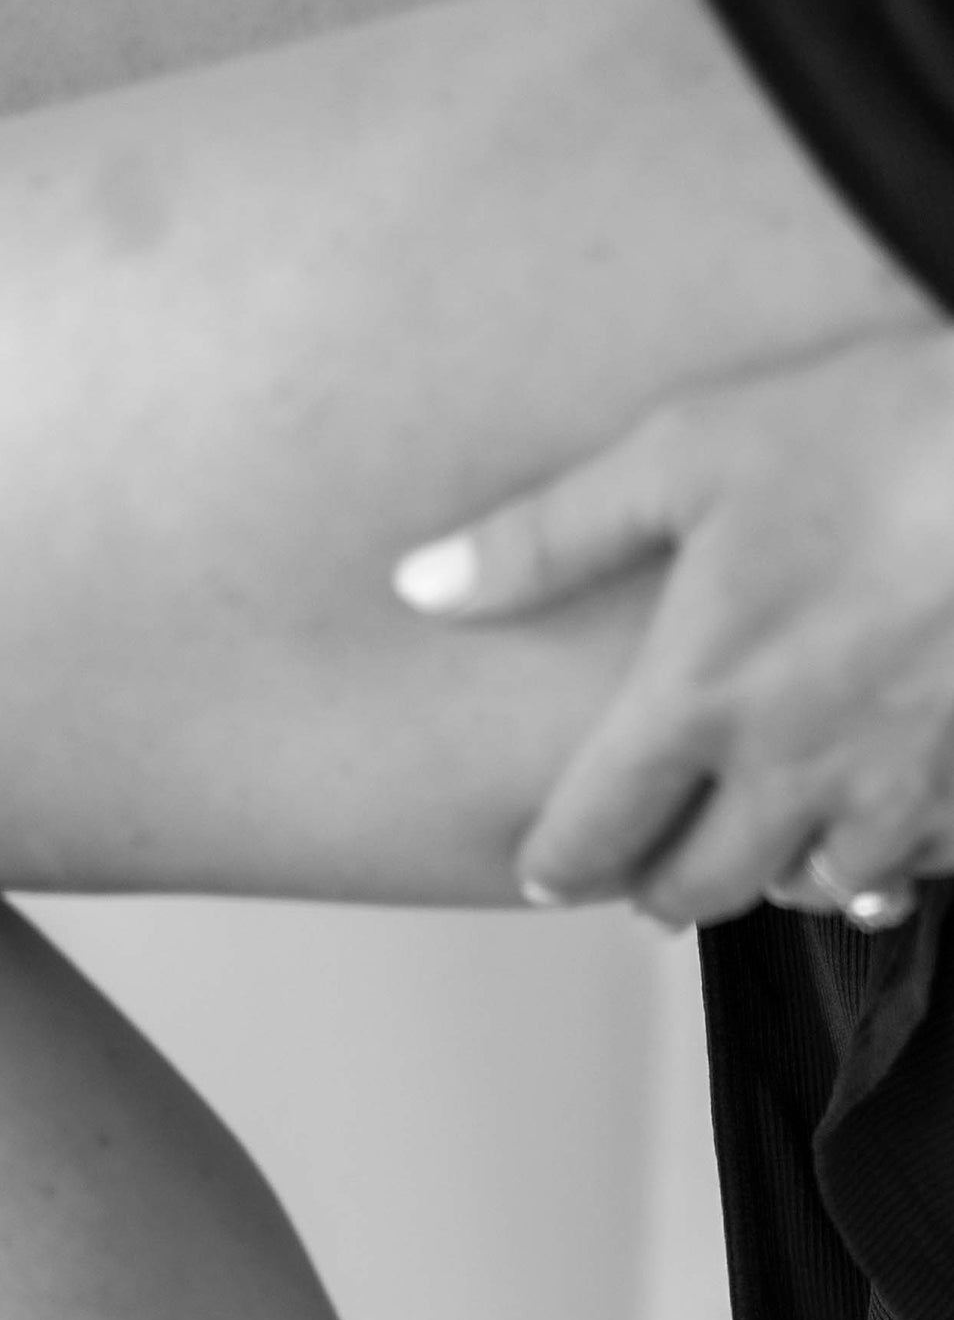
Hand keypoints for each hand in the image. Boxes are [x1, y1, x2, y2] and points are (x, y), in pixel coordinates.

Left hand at [392, 324, 953, 929]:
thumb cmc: (878, 430)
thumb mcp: (686, 452)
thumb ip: (543, 537)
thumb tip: (416, 586)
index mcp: (698, 703)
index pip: (593, 834)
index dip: (557, 866)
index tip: (546, 874)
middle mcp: (792, 770)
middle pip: (697, 889)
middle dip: (658, 888)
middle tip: (646, 871)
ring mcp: (903, 789)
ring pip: (812, 888)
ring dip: (774, 873)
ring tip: (761, 840)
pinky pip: (923, 867)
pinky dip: (890, 860)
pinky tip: (884, 822)